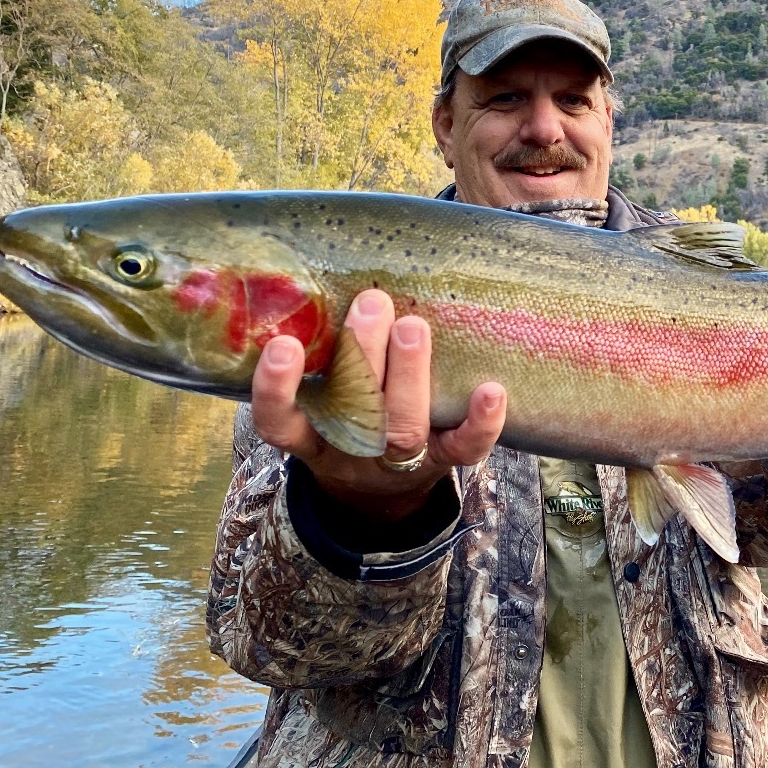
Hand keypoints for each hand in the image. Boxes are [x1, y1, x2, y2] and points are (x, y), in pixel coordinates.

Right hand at [250, 289, 506, 519]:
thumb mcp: (320, 402)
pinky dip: (481, 423)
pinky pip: (464, 449)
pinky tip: (491, 390)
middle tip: (372, 302)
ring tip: (412, 326)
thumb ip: (321, 357)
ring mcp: (398, 461)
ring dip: (409, 375)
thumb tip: (328, 275)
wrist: (381, 492)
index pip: (280, 421)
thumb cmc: (348, 421)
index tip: (283, 344)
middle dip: (362, 355)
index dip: (276, 390)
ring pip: (403, 427)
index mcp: (312, 436)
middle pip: (354, 412)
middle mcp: (351, 450)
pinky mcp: (443, 461)